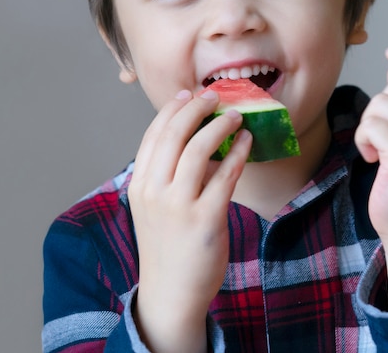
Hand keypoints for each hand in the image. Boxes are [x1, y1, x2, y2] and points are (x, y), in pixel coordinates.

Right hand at [128, 89, 250, 351]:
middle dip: (196, 108)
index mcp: (140, 185)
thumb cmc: (167, 245)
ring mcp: (178, 205)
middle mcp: (154, 192)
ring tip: (236, 115)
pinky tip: (247, 141)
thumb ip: (168, 175)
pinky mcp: (206, 219)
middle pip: (174, 135)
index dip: (172, 110)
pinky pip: (225, 175)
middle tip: (214, 96)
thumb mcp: (154, 207)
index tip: (188, 94)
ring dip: (220, 125)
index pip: (153, 135)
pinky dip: (238, 152)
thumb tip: (199, 139)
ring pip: (199, 149)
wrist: (171, 292)